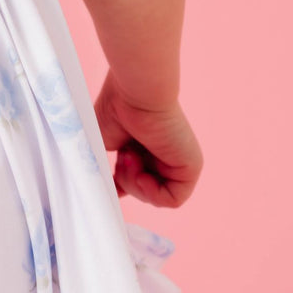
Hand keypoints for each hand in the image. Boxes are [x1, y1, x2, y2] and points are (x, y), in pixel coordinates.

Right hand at [93, 68, 202, 206]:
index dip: (120, 185)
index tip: (107, 177)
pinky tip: (142, 173)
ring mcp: (178, 161)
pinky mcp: (191, 167)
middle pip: (143, 190)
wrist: (135, 93)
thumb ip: (103, 168)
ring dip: (134, 184)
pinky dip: (152, 193)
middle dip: (125, 181)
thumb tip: (101, 191)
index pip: (136, 178)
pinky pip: (173, 199)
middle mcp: (163, 153)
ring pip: (155, 197)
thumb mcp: (101, 144)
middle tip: (121, 157)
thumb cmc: (116, 107)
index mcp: (145, 145)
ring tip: (129, 157)